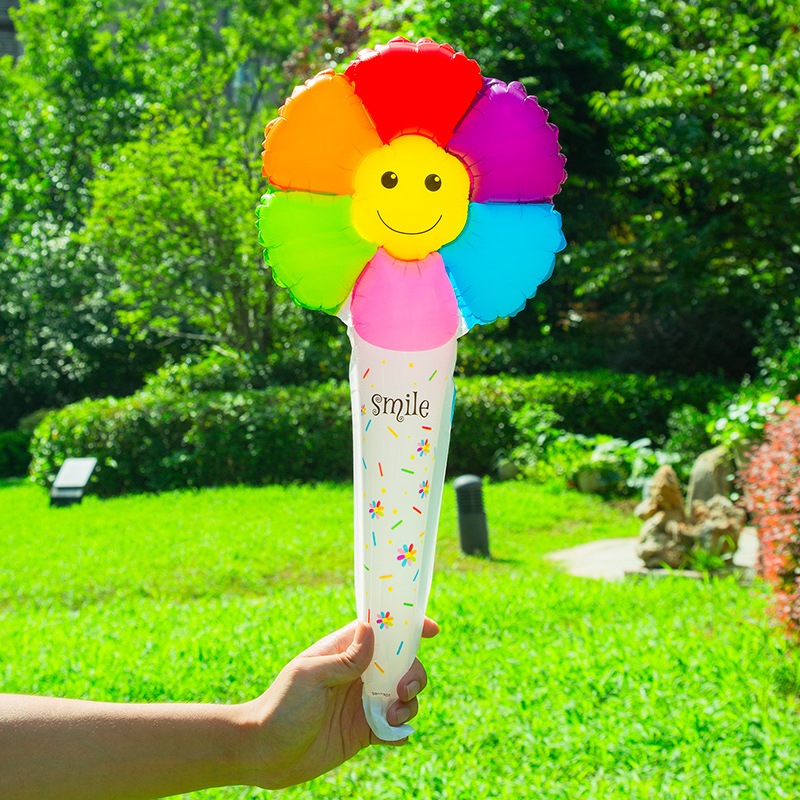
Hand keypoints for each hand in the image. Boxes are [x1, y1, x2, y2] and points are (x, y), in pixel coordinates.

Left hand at [240, 617, 438, 788]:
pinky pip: (394, 727)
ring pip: (404, 694)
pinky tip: (392, 734)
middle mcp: (357, 674)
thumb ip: (345, 658)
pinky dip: (401, 729)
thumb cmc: (281, 706)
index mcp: (343, 651)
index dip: (407, 626)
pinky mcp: (364, 731)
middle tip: (402, 689)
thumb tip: (372, 630)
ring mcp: (362, 702)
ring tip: (392, 715)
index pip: (380, 630)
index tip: (432, 629)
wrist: (265, 753)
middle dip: (413, 673)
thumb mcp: (311, 676)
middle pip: (401, 663)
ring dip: (409, 703)